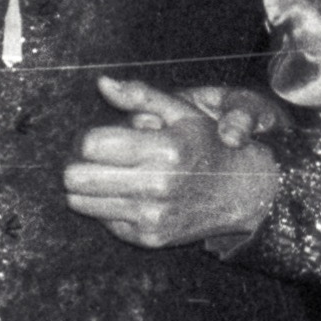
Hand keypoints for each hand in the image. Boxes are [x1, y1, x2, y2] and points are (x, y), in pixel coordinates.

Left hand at [61, 75, 282, 249]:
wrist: (242, 194)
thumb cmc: (207, 146)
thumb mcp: (183, 113)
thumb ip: (141, 95)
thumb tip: (101, 82)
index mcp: (165, 150)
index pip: (91, 145)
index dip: (89, 137)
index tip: (101, 137)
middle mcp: (157, 186)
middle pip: (77, 178)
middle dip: (78, 163)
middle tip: (95, 159)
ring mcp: (152, 216)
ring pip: (81, 202)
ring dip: (86, 187)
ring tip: (109, 175)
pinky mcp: (149, 239)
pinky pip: (103, 220)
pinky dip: (107, 207)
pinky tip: (130, 196)